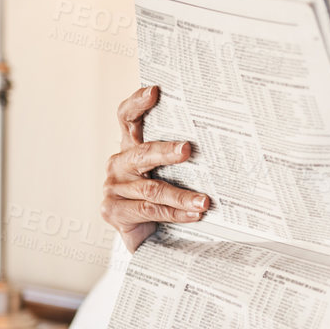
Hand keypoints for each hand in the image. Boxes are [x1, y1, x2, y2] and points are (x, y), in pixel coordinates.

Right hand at [100, 85, 209, 251]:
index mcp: (130, 148)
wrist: (145, 237)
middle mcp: (118, 164)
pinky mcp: (112, 210)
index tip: (154, 91)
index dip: (137, 103)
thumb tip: (218, 144)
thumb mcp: (169, 174)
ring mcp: (113, 187)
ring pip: (151, 188)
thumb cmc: (161, 199)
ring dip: (182, 195)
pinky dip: (175, 213)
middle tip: (188, 149)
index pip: (127, 118)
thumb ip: (180, 159)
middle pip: (142, 153)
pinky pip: (149, 210)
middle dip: (166, 151)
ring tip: (205, 201)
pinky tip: (194, 214)